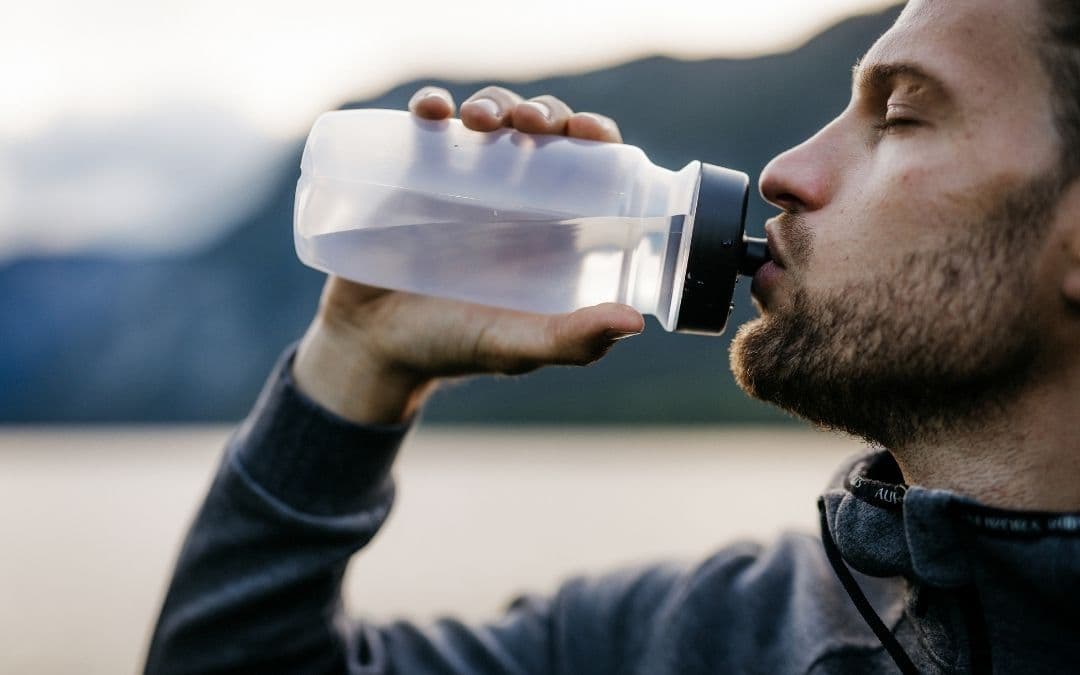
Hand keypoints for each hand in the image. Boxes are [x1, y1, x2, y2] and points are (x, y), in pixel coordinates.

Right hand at [293, 86, 642, 423]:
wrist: (370, 348)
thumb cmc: (452, 347)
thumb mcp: (515, 348)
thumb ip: (571, 341)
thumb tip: (635, 321)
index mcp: (551, 227)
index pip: (587, 164)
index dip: (594, 137)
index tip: (587, 131)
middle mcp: (511, 195)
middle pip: (540, 130)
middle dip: (543, 112)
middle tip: (529, 124)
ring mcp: (460, 180)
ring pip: (488, 118)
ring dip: (492, 104)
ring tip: (479, 120)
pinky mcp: (410, 173)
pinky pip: (425, 126)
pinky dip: (430, 106)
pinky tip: (431, 110)